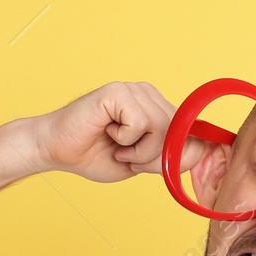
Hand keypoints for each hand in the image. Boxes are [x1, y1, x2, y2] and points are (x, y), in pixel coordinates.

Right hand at [32, 81, 206, 182]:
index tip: (161, 166)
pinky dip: (126, 139)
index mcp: (155, 107)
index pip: (189, 127)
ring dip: (140, 150)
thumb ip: (169, 157)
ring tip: (117, 147)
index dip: (184, 151)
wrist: (56, 149)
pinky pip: (141, 123)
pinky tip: (107, 132)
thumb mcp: (141, 163)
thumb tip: (200, 153)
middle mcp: (148, 94)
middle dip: (156, 157)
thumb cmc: (94, 155)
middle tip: (128, 158)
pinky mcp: (118, 92)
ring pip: (162, 128)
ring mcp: (133, 90)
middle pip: (178, 132)